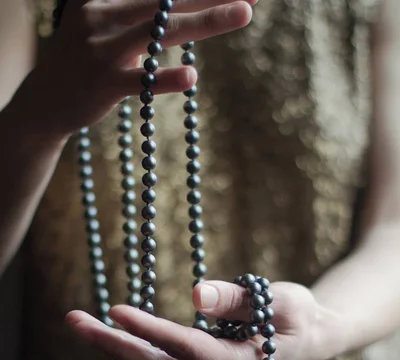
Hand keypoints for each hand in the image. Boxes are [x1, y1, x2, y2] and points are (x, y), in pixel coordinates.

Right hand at [18, 0, 253, 137]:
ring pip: (160, 30)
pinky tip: (192, 75)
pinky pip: (141, 80)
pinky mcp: (104, 86)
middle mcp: (101, 12)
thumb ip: (136, 8)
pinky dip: (166, 78)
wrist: (46, 100)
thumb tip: (182, 3)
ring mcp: (101, 50)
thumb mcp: (103, 21)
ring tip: (244, 12)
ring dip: (205, 20)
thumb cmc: (85, 58)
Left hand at [66, 280, 329, 359]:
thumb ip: (240, 299)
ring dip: (114, 346)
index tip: (117, 312)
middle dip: (114, 345)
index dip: (153, 331)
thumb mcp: (279, 300)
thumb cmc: (296, 317)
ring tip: (77, 320)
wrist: (307, 340)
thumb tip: (197, 294)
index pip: (188, 348)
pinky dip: (131, 347)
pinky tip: (106, 331)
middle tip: (73, 320)